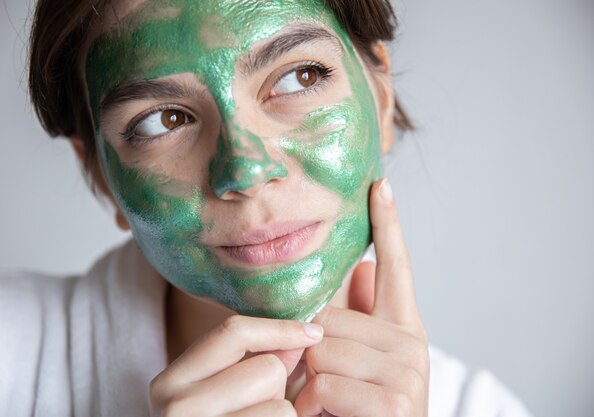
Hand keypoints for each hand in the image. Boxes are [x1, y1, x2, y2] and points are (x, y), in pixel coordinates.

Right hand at [149, 315, 322, 416]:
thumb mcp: (224, 391)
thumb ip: (257, 359)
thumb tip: (303, 335)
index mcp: (170, 382)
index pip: (231, 332)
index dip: (278, 327)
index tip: (312, 332)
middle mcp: (175, 409)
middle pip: (266, 370)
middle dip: (277, 388)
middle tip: (256, 408)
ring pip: (280, 407)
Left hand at [294, 179, 429, 416]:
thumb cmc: (360, 411)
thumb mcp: (358, 365)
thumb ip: (359, 319)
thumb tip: (365, 267)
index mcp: (403, 328)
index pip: (397, 266)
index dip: (388, 225)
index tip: (381, 184)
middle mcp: (412, 343)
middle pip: (329, 317)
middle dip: (310, 353)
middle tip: (318, 385)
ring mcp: (408, 371)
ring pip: (321, 349)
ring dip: (306, 383)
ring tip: (321, 405)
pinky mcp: (397, 401)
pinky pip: (324, 384)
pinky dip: (310, 406)